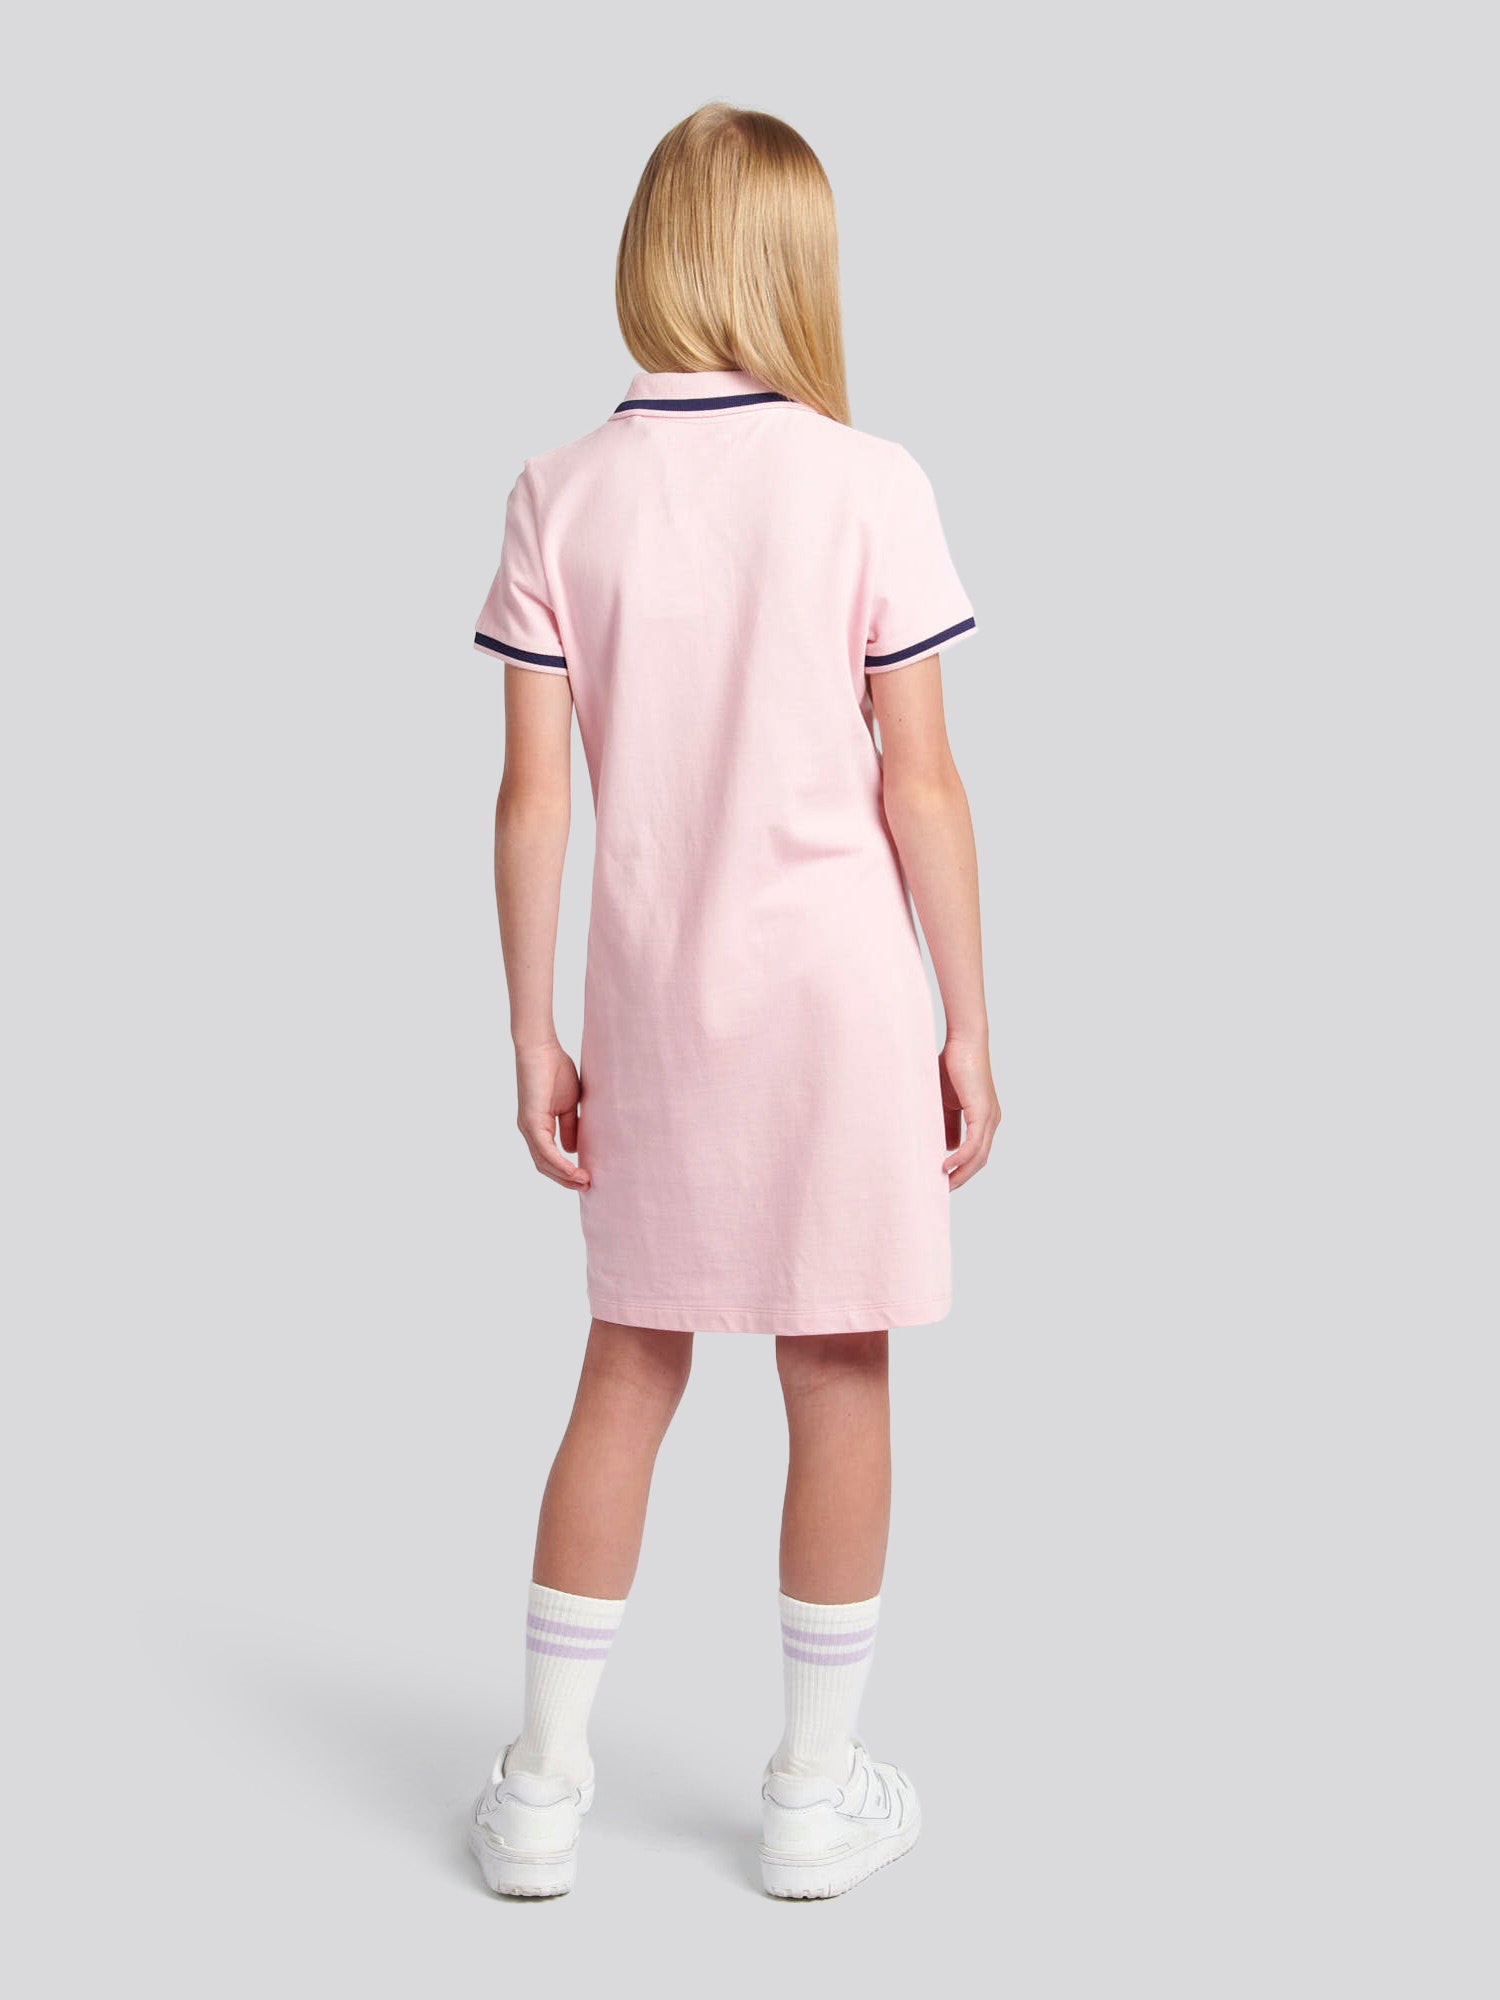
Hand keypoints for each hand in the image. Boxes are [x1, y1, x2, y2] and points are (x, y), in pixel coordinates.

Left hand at [515, 1042, 588, 1188]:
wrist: (541, 1048)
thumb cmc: (554, 1069)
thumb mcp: (568, 1104)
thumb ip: (570, 1126)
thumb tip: (573, 1150)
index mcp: (537, 1127)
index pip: (548, 1159)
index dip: (566, 1172)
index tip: (587, 1180)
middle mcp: (529, 1131)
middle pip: (544, 1166)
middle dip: (566, 1180)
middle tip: (588, 1187)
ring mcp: (527, 1127)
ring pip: (543, 1163)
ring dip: (564, 1176)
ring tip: (585, 1182)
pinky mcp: (530, 1121)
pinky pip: (544, 1150)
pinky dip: (560, 1164)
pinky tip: (575, 1170)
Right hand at [940, 1037, 999, 1190]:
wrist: (964, 1041)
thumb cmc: (951, 1066)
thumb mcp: (944, 1101)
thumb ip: (946, 1122)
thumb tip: (944, 1146)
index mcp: (984, 1118)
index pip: (977, 1152)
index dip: (962, 1168)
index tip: (945, 1180)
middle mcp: (991, 1121)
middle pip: (980, 1160)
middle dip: (962, 1177)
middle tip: (944, 1191)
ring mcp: (990, 1117)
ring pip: (979, 1156)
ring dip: (962, 1173)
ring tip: (944, 1184)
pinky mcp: (982, 1112)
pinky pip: (974, 1144)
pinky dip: (961, 1158)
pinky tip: (946, 1166)